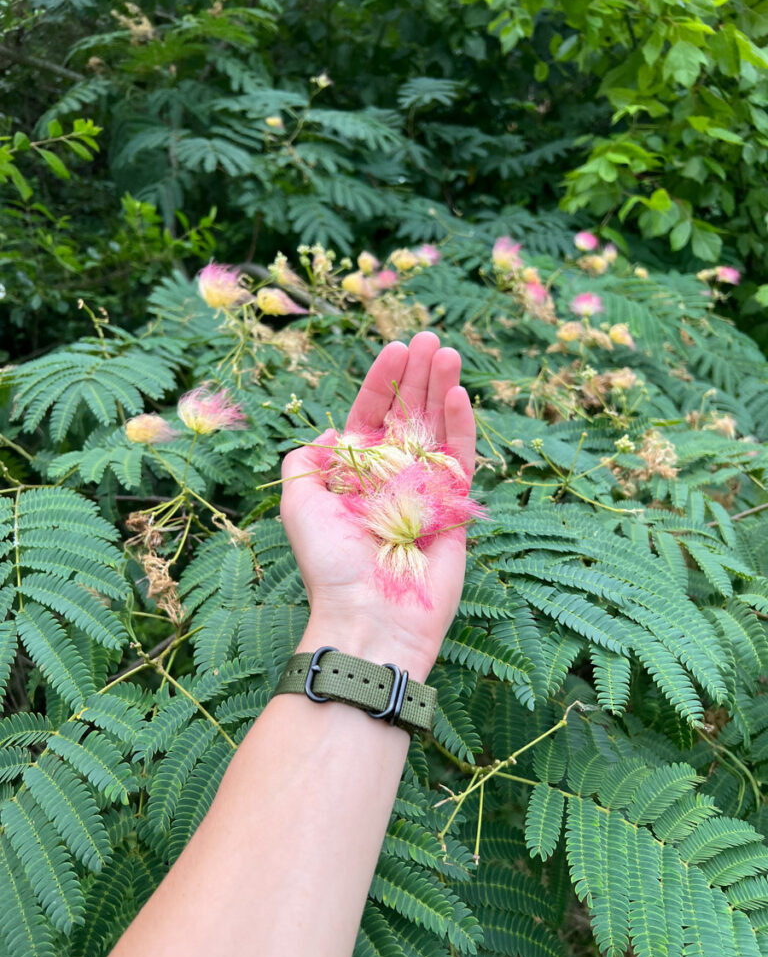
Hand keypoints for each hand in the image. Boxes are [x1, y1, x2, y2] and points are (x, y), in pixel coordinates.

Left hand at [279, 331, 475, 680]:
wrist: (370, 617)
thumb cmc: (329, 564)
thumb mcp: (297, 504)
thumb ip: (303, 462)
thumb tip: (329, 434)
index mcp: (356, 475)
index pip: (372, 416)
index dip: (383, 382)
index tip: (394, 349)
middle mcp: (392, 477)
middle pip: (409, 414)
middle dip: (417, 376)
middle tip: (429, 339)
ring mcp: (426, 491)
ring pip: (438, 429)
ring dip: (442, 389)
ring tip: (447, 353)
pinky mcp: (455, 508)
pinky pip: (462, 460)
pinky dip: (462, 426)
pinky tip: (459, 394)